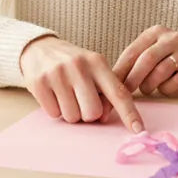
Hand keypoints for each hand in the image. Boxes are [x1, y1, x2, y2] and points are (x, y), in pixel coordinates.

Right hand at [19, 36, 143, 132]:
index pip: (118, 92)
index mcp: (97, 62)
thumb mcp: (92, 66)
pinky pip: (54, 114)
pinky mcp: (39, 83)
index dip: (129, 113)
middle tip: (81, 100)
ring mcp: (58, 74)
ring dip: (70, 112)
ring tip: (65, 95)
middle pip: (93, 113)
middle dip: (88, 114)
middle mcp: (78, 66)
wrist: (38, 48)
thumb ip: (104, 89)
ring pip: (73, 117)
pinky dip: (55, 110)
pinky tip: (53, 94)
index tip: (139, 130)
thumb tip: (106, 117)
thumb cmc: (72, 63)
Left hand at [113, 25, 177, 97]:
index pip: (132, 51)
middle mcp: (171, 38)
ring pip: (161, 71)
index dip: (119, 70)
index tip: (110, 86)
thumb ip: (136, 61)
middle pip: (146, 60)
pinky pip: (176, 81)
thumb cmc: (174, 56)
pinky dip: (167, 89)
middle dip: (133, 79)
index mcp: (155, 33)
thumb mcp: (155, 51)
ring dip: (150, 85)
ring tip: (147, 89)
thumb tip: (111, 81)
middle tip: (125, 93)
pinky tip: (165, 88)